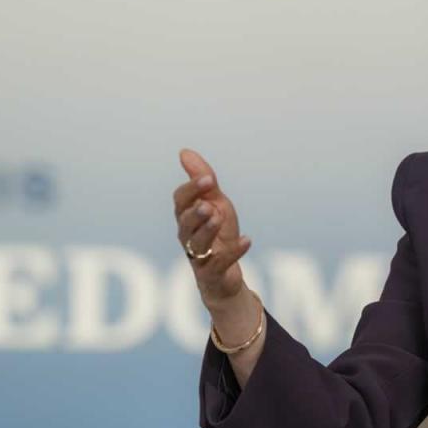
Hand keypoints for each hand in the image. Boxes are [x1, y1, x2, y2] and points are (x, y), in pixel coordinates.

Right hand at [173, 149, 251, 307]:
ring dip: (208, 229)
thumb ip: (203, 180)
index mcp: (187, 217)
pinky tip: (247, 239)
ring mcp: (199, 257)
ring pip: (198, 243)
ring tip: (218, 216)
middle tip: (207, 204)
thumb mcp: (216, 204)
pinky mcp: (212, 274)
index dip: (192, 190)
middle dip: (195, 212)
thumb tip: (184, 152)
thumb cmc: (218, 235)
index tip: (209, 179)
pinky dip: (234, 251)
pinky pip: (220, 264)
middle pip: (185, 223)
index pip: (181, 201)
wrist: (226, 276)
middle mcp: (188, 236)